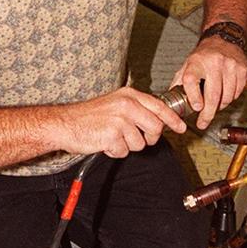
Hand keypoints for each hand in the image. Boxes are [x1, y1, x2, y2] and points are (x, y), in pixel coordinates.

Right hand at [59, 87, 185, 158]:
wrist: (65, 123)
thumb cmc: (89, 116)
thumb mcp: (115, 104)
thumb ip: (137, 109)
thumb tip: (159, 120)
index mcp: (129, 95)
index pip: (160, 107)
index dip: (173, 119)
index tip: (181, 127)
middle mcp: (126, 105)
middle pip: (155, 128)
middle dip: (148, 138)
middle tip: (134, 137)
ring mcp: (120, 120)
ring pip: (140, 143)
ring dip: (127, 145)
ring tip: (112, 137)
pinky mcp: (112, 135)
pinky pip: (124, 151)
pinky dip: (115, 151)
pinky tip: (104, 142)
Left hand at [171, 38, 246, 129]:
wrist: (224, 38)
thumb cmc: (204, 55)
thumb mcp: (187, 65)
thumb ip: (179, 82)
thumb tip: (170, 101)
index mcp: (196, 62)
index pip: (192, 80)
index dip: (194, 96)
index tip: (196, 108)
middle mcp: (214, 62)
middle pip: (213, 94)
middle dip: (208, 113)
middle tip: (203, 123)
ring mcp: (230, 65)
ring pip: (227, 97)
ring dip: (220, 106)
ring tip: (215, 105)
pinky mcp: (242, 69)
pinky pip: (238, 92)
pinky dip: (231, 99)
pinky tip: (226, 95)